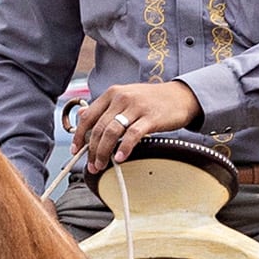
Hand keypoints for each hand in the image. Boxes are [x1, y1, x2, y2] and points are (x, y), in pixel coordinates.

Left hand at [75, 79, 202, 172]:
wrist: (181, 96)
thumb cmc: (153, 100)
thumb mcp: (126, 97)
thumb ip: (106, 107)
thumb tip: (83, 118)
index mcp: (112, 93)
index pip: (88, 116)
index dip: (79, 135)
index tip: (76, 150)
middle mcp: (122, 98)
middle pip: (98, 127)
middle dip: (91, 150)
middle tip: (91, 164)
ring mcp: (136, 107)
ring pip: (112, 132)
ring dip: (103, 152)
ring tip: (101, 165)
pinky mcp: (150, 118)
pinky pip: (132, 135)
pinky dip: (124, 148)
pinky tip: (121, 158)